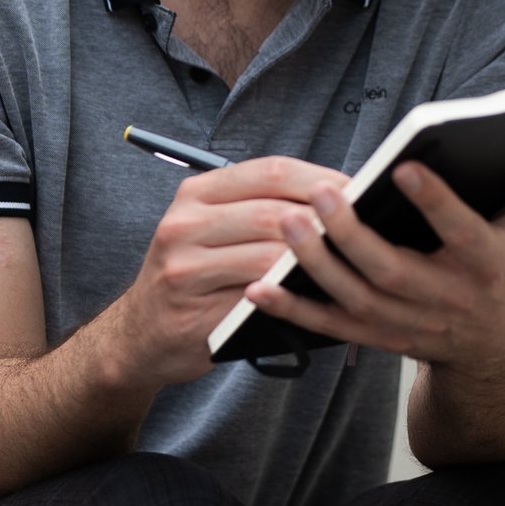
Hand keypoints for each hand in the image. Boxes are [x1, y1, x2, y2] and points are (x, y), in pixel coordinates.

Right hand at [107, 157, 354, 388]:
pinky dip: (290, 297)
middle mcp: (184, 222)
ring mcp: (184, 267)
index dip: (320, 178)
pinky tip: (315, 297)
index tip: (361, 189)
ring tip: (347, 264)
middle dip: (325, 221)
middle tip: (364, 231)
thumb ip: (258, 210)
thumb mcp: (212, 229)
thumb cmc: (193, 277)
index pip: (270, 171)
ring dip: (313, 261)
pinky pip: (254, 299)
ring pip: (266, 256)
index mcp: (197, 193)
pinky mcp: (191, 310)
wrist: (140, 334)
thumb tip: (336, 198)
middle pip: (272, 211)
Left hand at [247, 96, 504, 375]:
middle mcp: (449, 300)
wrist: (501, 346)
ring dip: (318, 265)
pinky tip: (261, 286)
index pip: (463, 234)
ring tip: (288, 222)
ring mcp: (411, 324)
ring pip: (358, 299)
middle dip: (354, 236)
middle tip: (320, 194)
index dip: (436, 205)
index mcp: (491, 264)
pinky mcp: (380, 337)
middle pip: (395, 272)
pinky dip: (296, 310)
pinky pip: (333, 327)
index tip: (406, 168)